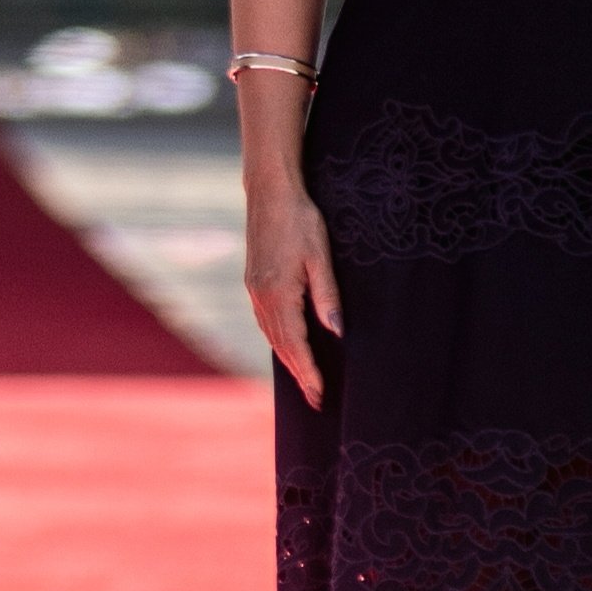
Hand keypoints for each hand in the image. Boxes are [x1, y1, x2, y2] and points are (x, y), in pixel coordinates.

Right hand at [245, 179, 341, 408]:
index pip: (295, 344)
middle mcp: (260, 296)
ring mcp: (253, 289)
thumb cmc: (300, 219)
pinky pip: (265, 321)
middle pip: (280, 345)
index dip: (308, 371)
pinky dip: (277, 339)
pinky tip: (287, 344)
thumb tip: (338, 333)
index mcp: (277, 293)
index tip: (319, 394)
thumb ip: (327, 295)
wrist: (269, 191)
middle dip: (298, 373)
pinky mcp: (253, 281)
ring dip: (287, 359)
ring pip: (270, 335)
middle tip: (314, 399)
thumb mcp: (320, 256)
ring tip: (303, 379)